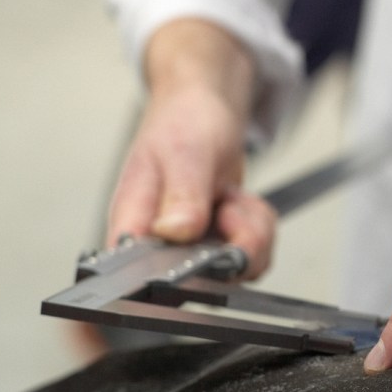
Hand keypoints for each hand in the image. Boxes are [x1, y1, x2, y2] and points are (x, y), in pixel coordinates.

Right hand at [107, 18, 276, 277]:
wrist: (204, 107)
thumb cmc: (183, 121)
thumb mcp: (185, 152)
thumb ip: (182, 195)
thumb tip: (174, 232)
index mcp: (133, 227)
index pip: (141, 281)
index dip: (179, 283)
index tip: (212, 258)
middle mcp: (159, 246)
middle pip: (204, 284)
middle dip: (234, 245)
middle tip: (228, 206)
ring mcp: (191, 249)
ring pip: (238, 271)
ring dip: (252, 232)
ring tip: (231, 198)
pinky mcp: (217, 246)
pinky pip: (254, 255)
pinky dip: (259, 227)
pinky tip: (239, 202)